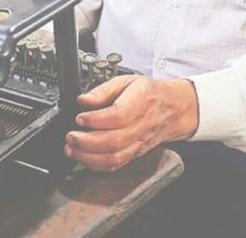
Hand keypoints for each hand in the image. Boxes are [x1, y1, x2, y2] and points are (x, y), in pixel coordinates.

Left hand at [64, 76, 199, 171]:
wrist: (174, 108)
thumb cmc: (150, 93)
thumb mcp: (128, 80)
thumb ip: (103, 89)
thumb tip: (83, 100)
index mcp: (142, 100)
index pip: (119, 115)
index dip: (96, 119)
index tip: (80, 117)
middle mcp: (144, 124)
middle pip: (115, 140)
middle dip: (86, 142)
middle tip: (71, 136)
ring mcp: (141, 141)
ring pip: (115, 157)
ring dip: (89, 156)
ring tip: (72, 148)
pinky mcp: (137, 153)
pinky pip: (117, 165)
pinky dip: (97, 165)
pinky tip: (84, 157)